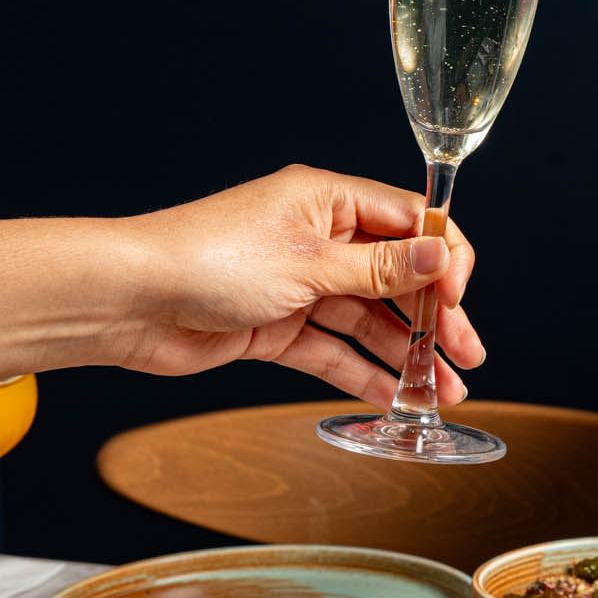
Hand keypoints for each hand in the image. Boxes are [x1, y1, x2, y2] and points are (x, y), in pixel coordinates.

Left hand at [111, 165, 481, 407]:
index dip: (442, 258)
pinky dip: (363, 372)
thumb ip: (378, 270)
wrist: (131, 302)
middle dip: (434, 317)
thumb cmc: (207, 259)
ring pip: (368, 319)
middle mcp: (318, 239)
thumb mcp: (308, 264)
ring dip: (405, 353)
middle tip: (466, 355)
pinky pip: (333, 350)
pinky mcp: (277, 326)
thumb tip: (439, 256)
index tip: (457, 298)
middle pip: (395, 277)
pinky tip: (395, 396)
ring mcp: (298, 285)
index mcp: (327, 201)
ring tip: (443, 391)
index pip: (409, 220)